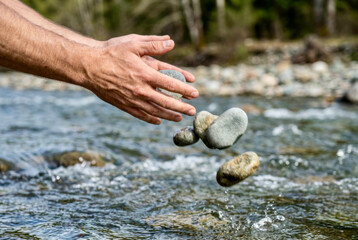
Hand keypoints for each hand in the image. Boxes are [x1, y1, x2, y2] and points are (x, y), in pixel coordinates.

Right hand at [82, 35, 198, 124]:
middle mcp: (141, 90)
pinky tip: (158, 121)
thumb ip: (153, 44)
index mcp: (145, 74)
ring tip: (178, 117)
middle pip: (166, 101)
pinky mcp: (123, 105)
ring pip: (155, 111)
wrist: (88, 67)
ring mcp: (132, 100)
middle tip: (192, 111)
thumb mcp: (133, 44)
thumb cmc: (111, 53)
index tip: (195, 93)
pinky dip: (151, 119)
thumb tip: (171, 42)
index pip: (171, 84)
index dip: (185, 90)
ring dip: (169, 115)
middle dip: (181, 107)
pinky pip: (140, 115)